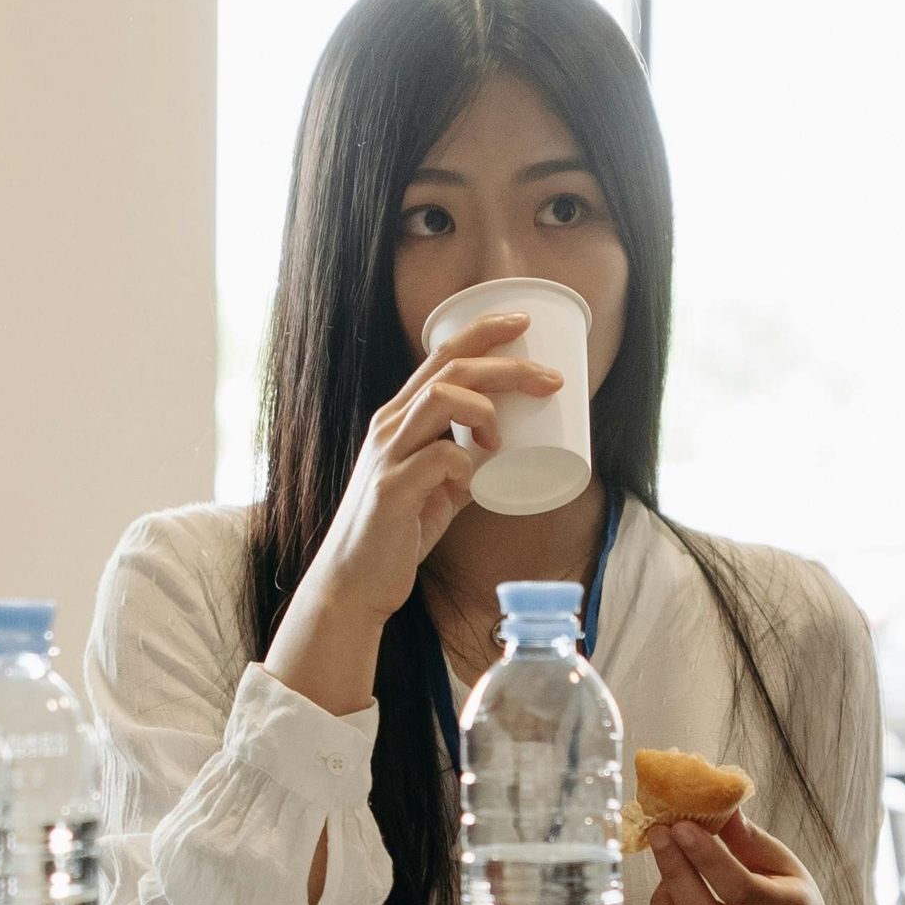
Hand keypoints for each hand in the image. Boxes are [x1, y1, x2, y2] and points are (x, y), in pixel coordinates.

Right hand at [262, 311, 565, 720]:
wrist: (354, 582)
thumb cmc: (395, 534)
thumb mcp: (434, 489)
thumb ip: (462, 467)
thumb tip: (501, 459)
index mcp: (399, 418)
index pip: (441, 356)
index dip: (483, 332)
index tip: (523, 322)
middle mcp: (389, 426)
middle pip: (451, 368)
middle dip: (507, 364)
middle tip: (550, 378)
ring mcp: (387, 455)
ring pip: (441, 397)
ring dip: (486, 408)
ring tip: (503, 437)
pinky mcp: (392, 489)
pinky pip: (439, 457)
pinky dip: (467, 463)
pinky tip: (474, 481)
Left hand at [643, 812, 817, 904]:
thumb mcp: (784, 868)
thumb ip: (751, 840)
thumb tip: (722, 806)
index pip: (737, 886)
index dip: (706, 856)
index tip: (681, 825)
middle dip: (674, 867)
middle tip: (660, 832)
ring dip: (666, 893)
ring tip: (675, 867)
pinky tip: (673, 900)